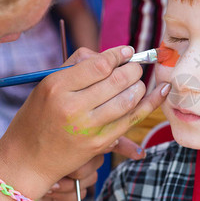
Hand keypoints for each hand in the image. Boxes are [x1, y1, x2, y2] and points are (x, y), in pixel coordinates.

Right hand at [0, 46, 170, 198]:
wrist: (28, 157)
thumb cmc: (40, 114)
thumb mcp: (48, 83)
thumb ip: (79, 64)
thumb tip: (113, 54)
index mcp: (58, 86)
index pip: (99, 65)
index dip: (119, 55)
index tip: (128, 51)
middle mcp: (73, 107)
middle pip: (118, 80)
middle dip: (133, 69)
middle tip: (135, 66)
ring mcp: (88, 128)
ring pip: (129, 99)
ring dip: (140, 85)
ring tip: (136, 81)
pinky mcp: (100, 143)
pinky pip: (133, 119)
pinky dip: (152, 103)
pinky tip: (162, 90)